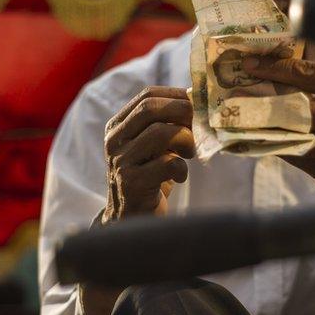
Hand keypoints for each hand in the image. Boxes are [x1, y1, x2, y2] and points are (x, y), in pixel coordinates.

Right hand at [102, 86, 194, 222]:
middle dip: (183, 112)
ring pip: (159, 133)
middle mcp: (114, 141)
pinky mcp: (131, 184)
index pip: (147, 96)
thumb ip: (167, 124)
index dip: (177, 95)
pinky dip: (182, 168)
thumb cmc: (150, 177)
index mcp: (118, 126)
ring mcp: (121, 162)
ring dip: (185, 140)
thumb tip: (199, 101)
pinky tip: (180, 176)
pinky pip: (166, 164)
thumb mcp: (154, 147)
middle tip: (200, 124)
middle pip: (150, 109)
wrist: (131, 218)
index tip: (198, 104)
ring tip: (190, 153)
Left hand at [243, 55, 314, 191]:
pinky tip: (256, 139)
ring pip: (292, 137)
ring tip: (238, 118)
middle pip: (296, 110)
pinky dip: (275, 147)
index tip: (249, 64)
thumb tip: (275, 56)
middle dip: (263, 102)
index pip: (307, 74)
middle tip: (234, 96)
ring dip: (263, 129)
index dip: (275, 68)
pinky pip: (295, 157)